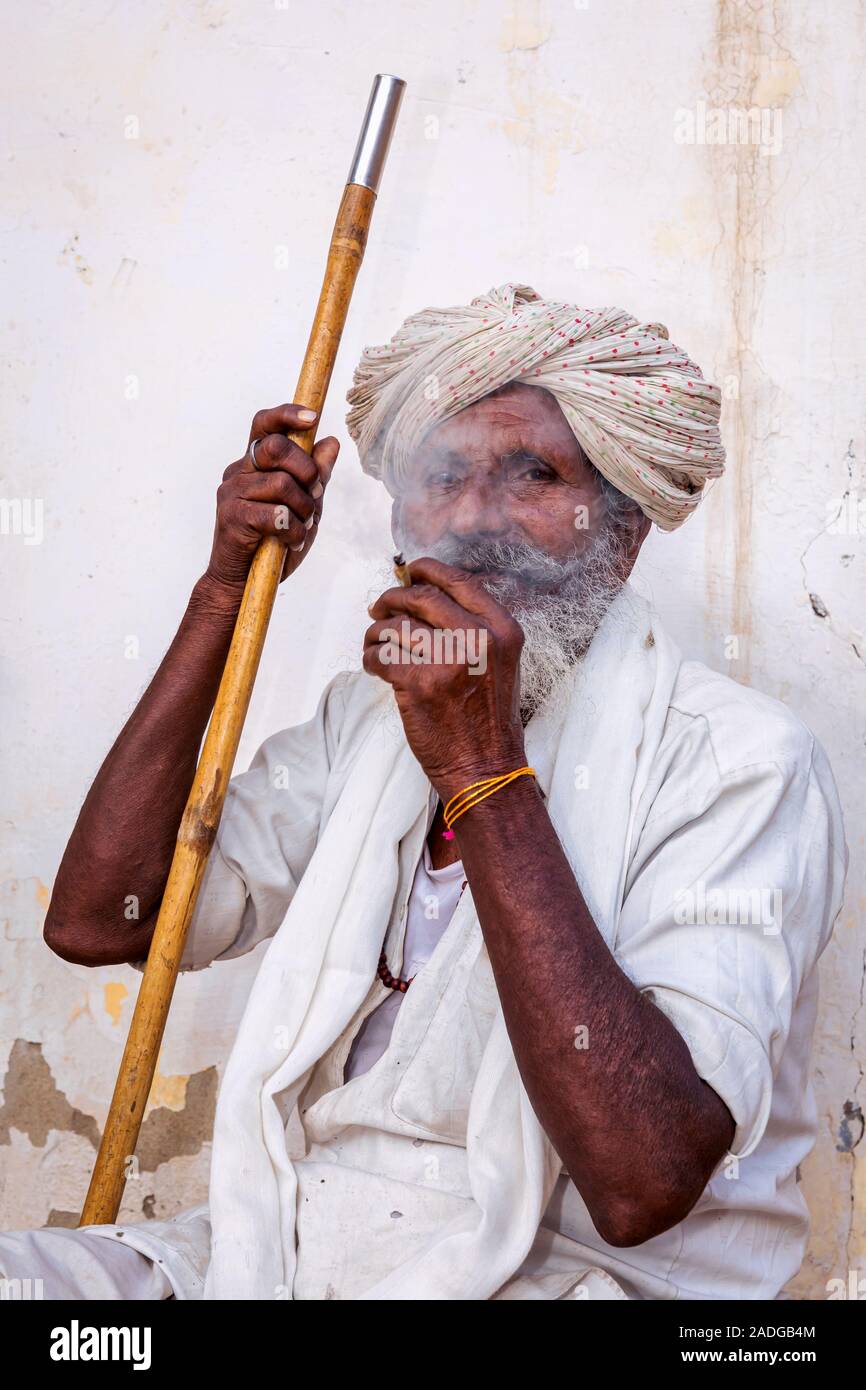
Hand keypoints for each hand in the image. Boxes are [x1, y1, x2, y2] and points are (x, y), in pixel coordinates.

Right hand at [203, 403, 338, 600]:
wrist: (242, 582)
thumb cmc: (273, 542)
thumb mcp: (304, 507)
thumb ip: (315, 477)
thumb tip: (331, 442)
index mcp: (255, 464)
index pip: (264, 424)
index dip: (287, 414)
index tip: (312, 418)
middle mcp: (239, 472)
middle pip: (276, 446)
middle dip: (306, 470)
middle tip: (314, 494)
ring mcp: (231, 493)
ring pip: (281, 484)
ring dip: (303, 510)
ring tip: (300, 527)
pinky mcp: (231, 517)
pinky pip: (275, 514)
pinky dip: (293, 531)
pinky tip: (289, 542)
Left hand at [363, 556, 526, 801]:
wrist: (485, 767)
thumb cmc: (489, 718)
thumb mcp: (501, 662)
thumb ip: (474, 628)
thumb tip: (428, 596)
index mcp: (502, 629)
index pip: (458, 582)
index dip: (427, 570)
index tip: (408, 571)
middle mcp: (478, 639)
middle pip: (422, 597)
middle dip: (393, 599)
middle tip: (378, 608)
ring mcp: (448, 661)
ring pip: (396, 626)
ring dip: (376, 632)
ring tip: (373, 643)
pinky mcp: (419, 683)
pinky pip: (381, 656)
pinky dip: (370, 659)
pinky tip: (375, 667)